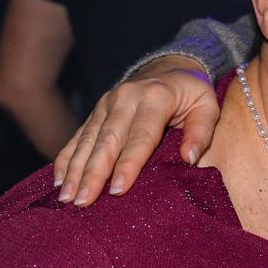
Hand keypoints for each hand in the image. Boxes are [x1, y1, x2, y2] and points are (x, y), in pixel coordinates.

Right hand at [54, 57, 220, 204]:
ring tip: (67, 197)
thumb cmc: (192, 93)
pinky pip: (78, 136)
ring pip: (87, 140)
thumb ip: (201, 132)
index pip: (140, 136)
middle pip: (107, 141)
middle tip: (83, 201)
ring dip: (75, 170)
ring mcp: (107, 103)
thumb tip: (189, 158)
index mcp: (156, 98)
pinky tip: (59, 179)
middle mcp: (125, 98)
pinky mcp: (96, 110)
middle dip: (93, 173)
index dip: (128, 164)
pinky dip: (67, 158)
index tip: (118, 190)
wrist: (171, 65)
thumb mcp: (208, 106)